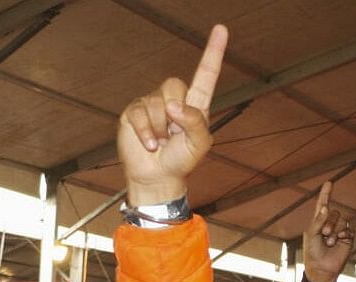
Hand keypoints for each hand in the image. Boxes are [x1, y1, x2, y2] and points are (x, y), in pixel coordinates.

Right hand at [117, 25, 227, 205]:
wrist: (157, 177)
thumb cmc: (182, 159)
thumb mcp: (199, 144)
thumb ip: (195, 122)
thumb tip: (173, 105)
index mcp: (196, 105)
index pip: (206, 74)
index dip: (213, 52)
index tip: (221, 29)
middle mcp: (174, 99)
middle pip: (175, 85)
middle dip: (175, 113)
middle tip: (173, 135)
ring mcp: (152, 104)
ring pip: (157, 102)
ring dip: (160, 129)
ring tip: (161, 142)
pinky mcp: (134, 112)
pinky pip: (141, 114)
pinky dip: (146, 133)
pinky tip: (149, 144)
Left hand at [303, 181, 354, 281]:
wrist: (321, 269)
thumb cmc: (312, 253)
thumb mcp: (311, 235)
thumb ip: (318, 221)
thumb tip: (327, 207)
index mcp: (318, 222)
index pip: (323, 204)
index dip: (326, 193)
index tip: (329, 183)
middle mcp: (329, 224)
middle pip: (334, 212)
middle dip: (329, 222)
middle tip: (324, 233)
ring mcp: (339, 231)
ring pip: (342, 220)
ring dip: (335, 230)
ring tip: (330, 241)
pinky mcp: (347, 239)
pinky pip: (349, 229)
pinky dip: (344, 233)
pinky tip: (340, 239)